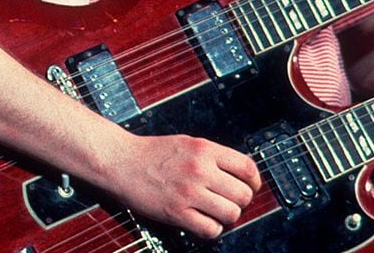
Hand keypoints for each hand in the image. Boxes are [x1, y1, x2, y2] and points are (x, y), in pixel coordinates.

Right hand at [105, 134, 262, 240]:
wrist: (119, 161)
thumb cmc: (151, 153)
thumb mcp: (187, 143)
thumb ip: (213, 156)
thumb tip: (239, 174)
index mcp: (204, 149)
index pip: (248, 168)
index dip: (254, 181)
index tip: (250, 187)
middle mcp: (199, 169)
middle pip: (243, 194)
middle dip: (239, 201)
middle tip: (228, 201)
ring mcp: (188, 192)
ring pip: (231, 214)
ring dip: (226, 217)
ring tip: (214, 212)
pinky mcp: (176, 212)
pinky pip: (210, 229)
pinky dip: (210, 229)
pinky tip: (202, 221)